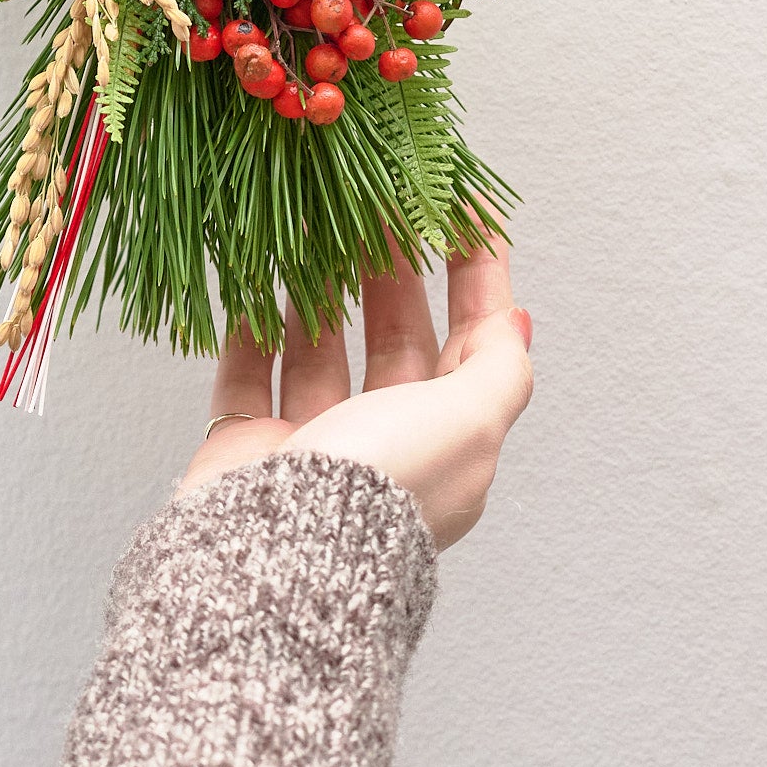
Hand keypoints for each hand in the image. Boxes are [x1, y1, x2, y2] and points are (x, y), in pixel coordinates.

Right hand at [178, 240, 533, 546]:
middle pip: (397, 344)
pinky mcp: (247, 450)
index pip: (475, 345)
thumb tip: (519, 321)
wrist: (277, 555)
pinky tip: (255, 285)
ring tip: (318, 234)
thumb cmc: (383, 489)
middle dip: (394, 275)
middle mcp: (384, 447)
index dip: (475, 276)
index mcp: (448, 447)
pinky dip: (250, 330)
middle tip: (381, 212)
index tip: (464, 210)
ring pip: (321, 352)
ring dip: (323, 293)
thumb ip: (500, 367)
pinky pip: (248, 374)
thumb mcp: (469, 421)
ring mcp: (313, 448)